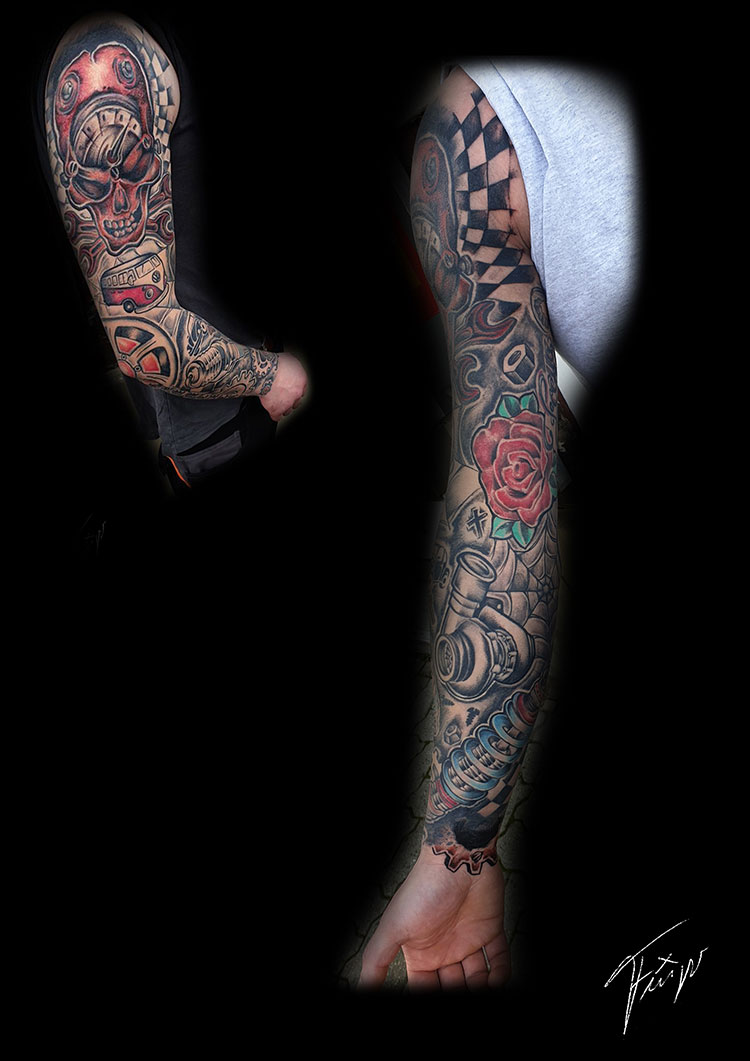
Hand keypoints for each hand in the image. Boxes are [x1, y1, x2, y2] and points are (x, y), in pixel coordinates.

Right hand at [260, 352, 307, 421]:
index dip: (294, 389)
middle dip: (290, 400)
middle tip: (282, 396)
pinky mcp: (277, 410)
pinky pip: (277, 416)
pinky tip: (272, 412)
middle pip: (296, 401)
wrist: (263, 372)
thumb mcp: (288, 359)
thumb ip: (292, 367)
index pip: (301, 389)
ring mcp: (288, 403)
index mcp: (301, 380)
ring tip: (275, 403)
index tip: (289, 389)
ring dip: (282, 407)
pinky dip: (274, 414)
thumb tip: (290, 366)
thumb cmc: (274, 363)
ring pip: (287, 410)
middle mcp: (297, 393)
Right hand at [358, 846, 509, 990]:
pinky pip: (500, 959)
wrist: (456, 858)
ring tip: (483, 993)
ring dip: (481, 988)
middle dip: (459, 994)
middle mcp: (444, 949)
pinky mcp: (490, 929)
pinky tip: (497, 982)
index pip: (425, 987)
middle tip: (464, 998)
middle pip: (453, 986)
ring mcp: (468, 939)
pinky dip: (502, 974)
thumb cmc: (422, 890)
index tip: (437, 1003)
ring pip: (478, 978)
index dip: (430, 998)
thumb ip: (376, 960)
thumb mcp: (392, 928)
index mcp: (421, 952)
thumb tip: (362, 987)